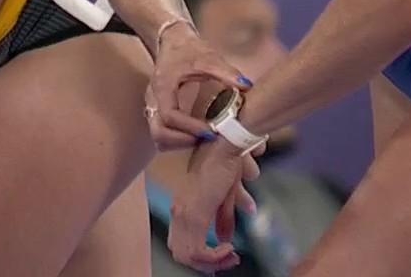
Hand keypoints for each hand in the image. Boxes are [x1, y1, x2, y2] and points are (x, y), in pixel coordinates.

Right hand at [148, 23, 250, 149]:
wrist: (173, 41)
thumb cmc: (189, 49)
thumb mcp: (208, 57)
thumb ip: (226, 72)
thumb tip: (246, 86)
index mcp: (163, 86)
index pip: (169, 116)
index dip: (190, 127)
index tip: (212, 131)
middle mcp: (154, 100)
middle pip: (158, 133)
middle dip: (182, 141)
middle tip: (207, 138)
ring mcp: (154, 107)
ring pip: (159, 137)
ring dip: (180, 143)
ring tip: (205, 137)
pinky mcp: (159, 112)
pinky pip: (164, 133)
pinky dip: (178, 139)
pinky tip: (198, 133)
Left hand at [167, 141, 259, 272]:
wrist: (226, 146)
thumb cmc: (225, 165)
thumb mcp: (225, 197)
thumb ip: (224, 218)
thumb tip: (227, 239)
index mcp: (183, 207)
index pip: (179, 245)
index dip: (200, 258)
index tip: (224, 256)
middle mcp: (179, 211)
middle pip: (181, 254)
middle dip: (205, 264)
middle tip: (229, 260)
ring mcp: (185, 212)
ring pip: (188, 255)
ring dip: (212, 262)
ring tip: (231, 256)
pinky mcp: (196, 212)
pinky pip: (199, 249)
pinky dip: (214, 257)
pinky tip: (230, 248)